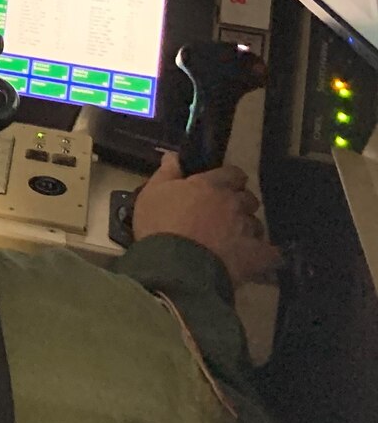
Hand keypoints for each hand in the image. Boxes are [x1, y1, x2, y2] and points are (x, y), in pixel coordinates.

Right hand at [132, 152, 280, 284]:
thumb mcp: (152, 195)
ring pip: (257, 225)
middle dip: (240, 204)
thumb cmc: (159, 225)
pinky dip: (266, 255)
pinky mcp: (257, 256)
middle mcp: (234, 204)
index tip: (222, 185)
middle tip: (224, 214)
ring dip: (247, 229)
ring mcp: (247, 230)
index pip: (233, 173)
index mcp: (211, 186)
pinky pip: (271, 254)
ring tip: (234, 241)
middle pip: (248, 198)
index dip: (230, 179)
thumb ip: (166, 174)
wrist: (174, 266)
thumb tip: (174, 155)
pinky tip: (258, 259)